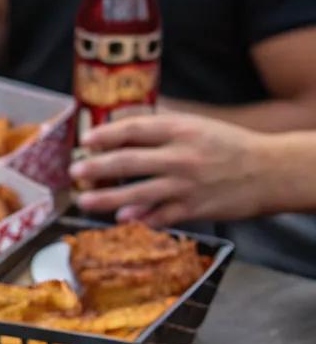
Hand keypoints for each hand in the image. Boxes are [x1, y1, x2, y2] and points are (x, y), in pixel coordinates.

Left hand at [72, 111, 267, 225]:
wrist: (269, 171)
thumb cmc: (229, 145)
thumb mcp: (197, 125)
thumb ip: (162, 126)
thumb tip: (123, 124)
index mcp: (181, 129)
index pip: (135, 129)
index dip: (106, 134)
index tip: (85, 140)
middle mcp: (181, 156)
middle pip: (129, 162)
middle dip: (97, 168)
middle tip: (74, 172)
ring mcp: (186, 185)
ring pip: (138, 193)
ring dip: (107, 199)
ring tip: (84, 201)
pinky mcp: (194, 209)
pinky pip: (160, 216)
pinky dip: (140, 218)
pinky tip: (121, 219)